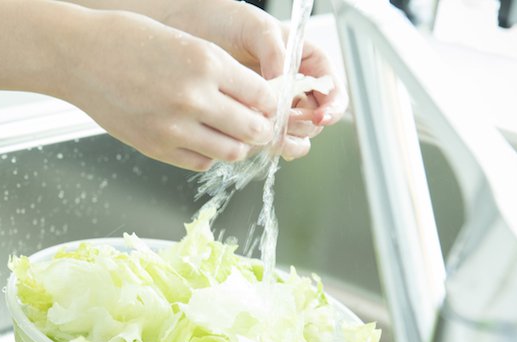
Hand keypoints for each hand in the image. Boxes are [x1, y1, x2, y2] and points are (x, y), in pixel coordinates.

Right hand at [59, 10, 276, 170]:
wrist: (81, 57)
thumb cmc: (129, 41)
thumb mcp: (186, 43)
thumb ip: (222, 73)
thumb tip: (254, 101)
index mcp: (207, 64)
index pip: (262, 96)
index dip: (270, 103)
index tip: (268, 104)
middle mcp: (194, 98)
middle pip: (252, 129)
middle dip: (261, 128)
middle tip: (258, 125)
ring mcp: (174, 127)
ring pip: (230, 151)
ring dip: (238, 145)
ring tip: (232, 134)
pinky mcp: (157, 147)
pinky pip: (201, 162)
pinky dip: (209, 154)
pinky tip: (203, 139)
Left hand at [166, 1, 347, 159]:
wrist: (184, 31)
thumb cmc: (220, 20)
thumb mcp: (253, 26)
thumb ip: (274, 51)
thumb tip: (285, 78)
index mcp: (302, 60)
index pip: (330, 86)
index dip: (332, 104)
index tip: (322, 114)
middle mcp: (290, 85)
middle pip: (314, 116)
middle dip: (306, 124)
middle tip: (286, 122)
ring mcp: (270, 106)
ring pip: (294, 134)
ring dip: (289, 140)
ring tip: (273, 135)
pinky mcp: (248, 120)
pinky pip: (265, 140)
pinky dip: (266, 145)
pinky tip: (257, 141)